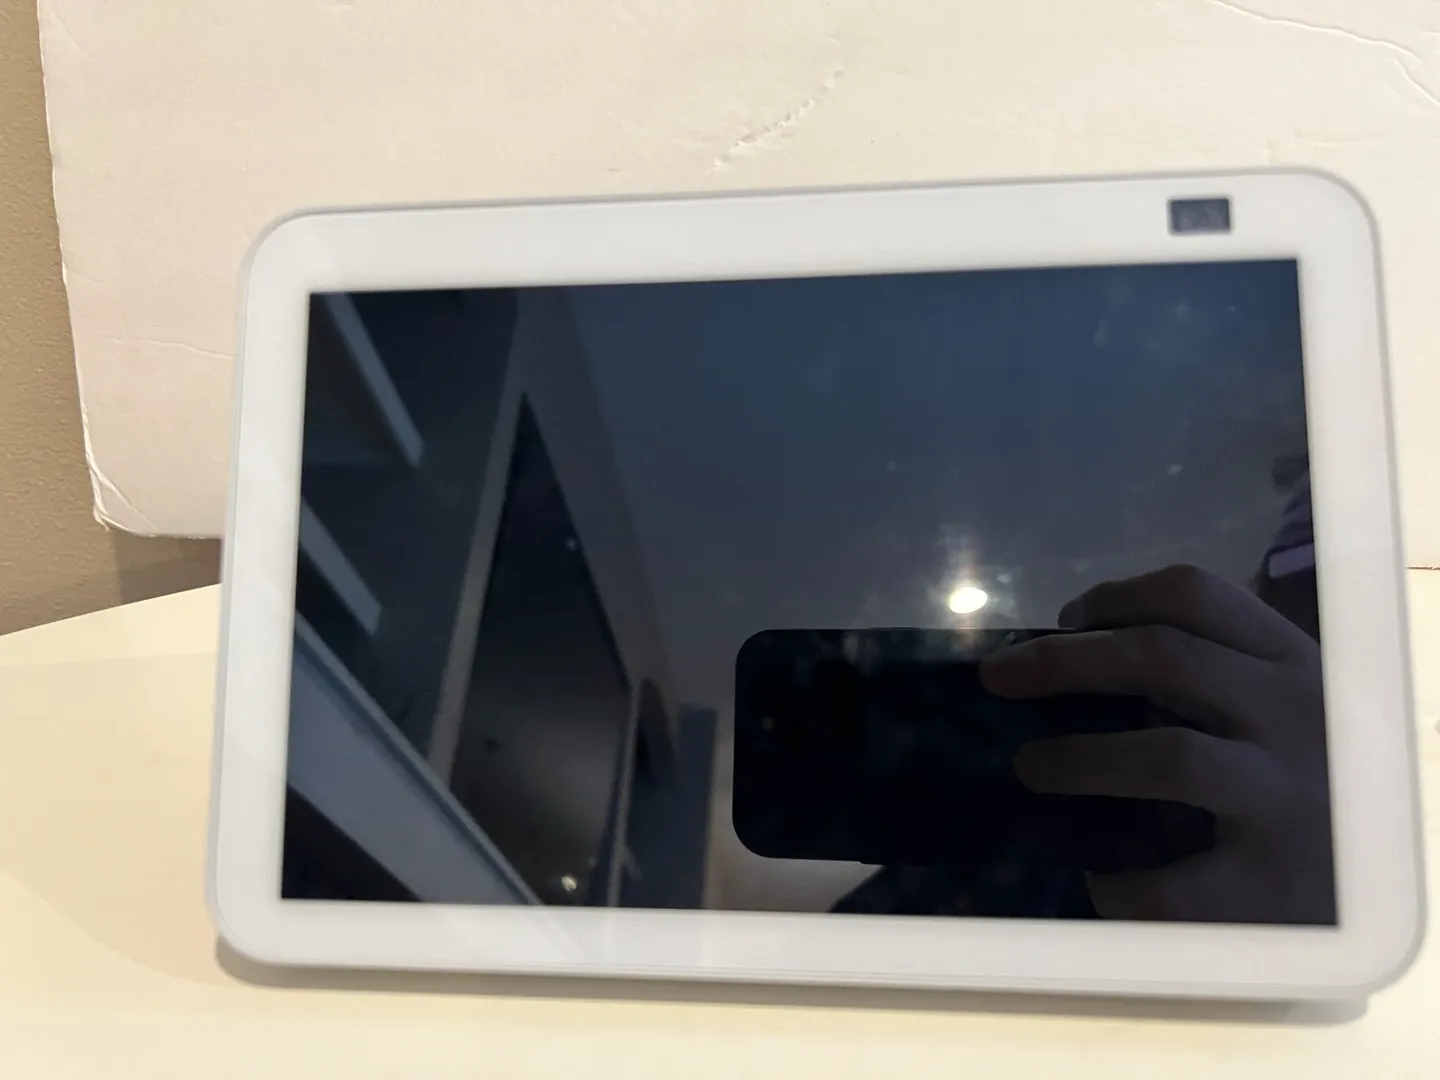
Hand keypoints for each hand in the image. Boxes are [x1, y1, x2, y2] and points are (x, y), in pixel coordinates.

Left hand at [980, 564, 1334, 923]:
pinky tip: (1097, 878)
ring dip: (1081, 756)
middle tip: (999, 677)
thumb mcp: (1284, 704)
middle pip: (1163, 656)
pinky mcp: (1273, 883)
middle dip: (1064, 661)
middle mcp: (1291, 714)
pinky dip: (1122, 881)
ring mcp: (1284, 796)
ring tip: (1029, 765)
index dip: (1116, 596)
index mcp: (1289, 662)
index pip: (1195, 595)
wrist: (1384, 883)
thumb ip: (1212, 674)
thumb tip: (1076, 655)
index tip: (1065, 619)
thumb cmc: (1314, 778)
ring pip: (1171, 754)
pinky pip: (1178, 882)